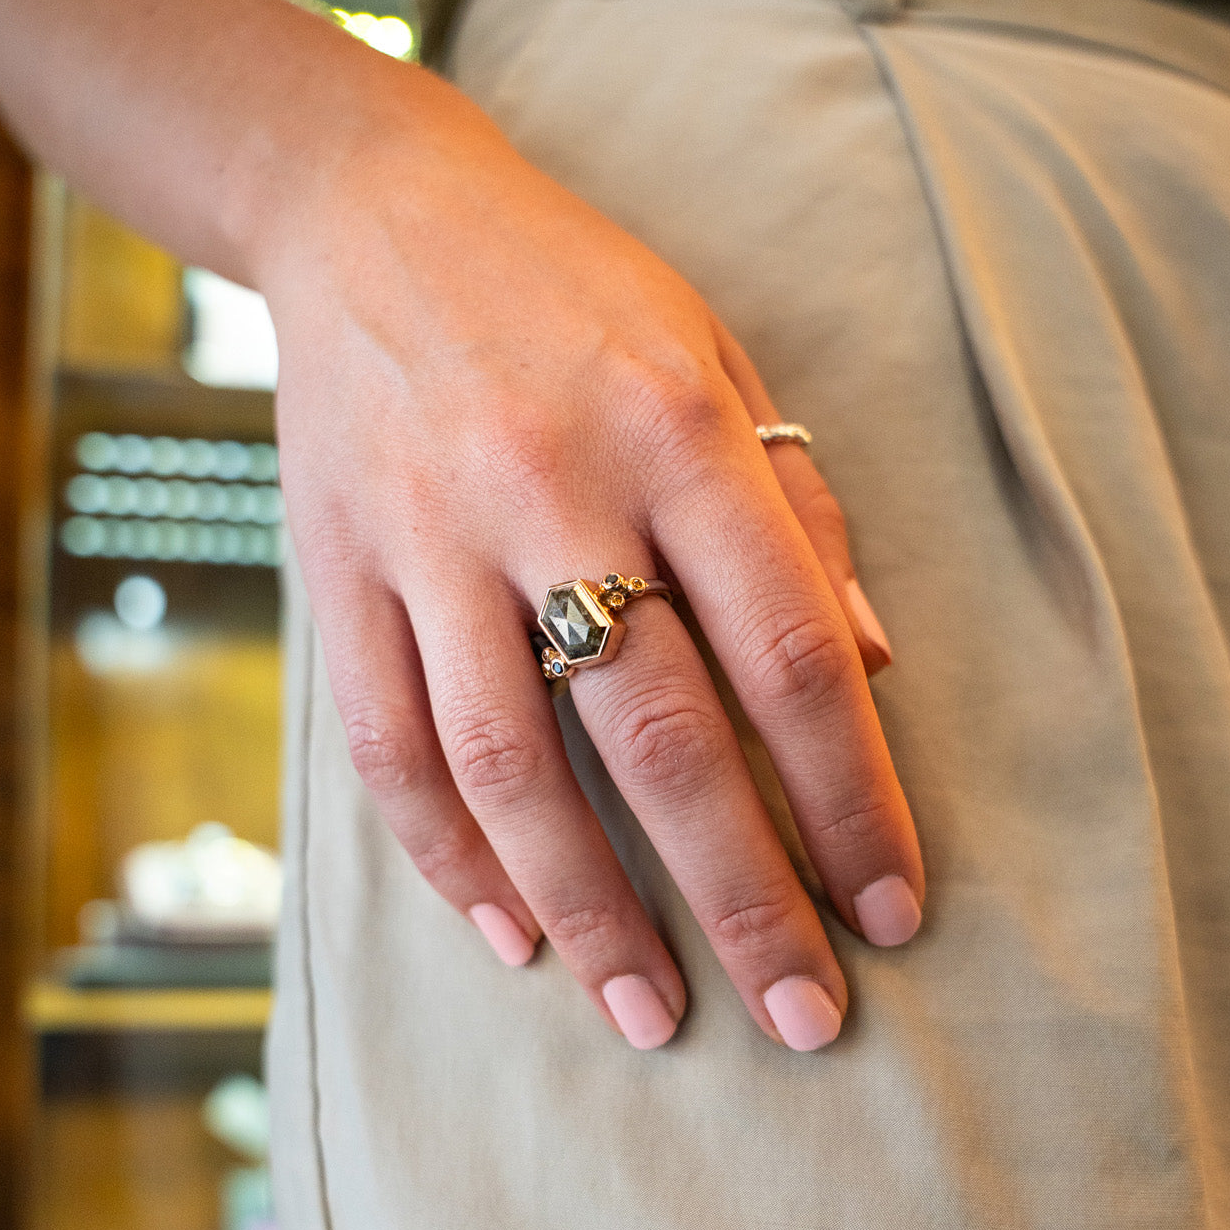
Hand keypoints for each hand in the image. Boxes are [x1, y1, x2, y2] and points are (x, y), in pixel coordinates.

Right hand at [264, 61, 923, 1051]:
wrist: (373, 213)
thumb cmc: (571, 289)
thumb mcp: (714, 352)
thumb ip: (796, 507)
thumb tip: (873, 665)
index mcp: (676, 426)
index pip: (790, 652)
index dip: (852, 798)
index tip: (892, 907)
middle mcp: (551, 486)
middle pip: (661, 737)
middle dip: (744, 895)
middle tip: (805, 1017)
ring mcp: (428, 534)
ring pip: (511, 766)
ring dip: (590, 911)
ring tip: (651, 1013)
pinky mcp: (337, 564)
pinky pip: (388, 740)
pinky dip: (449, 855)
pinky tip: (510, 932)